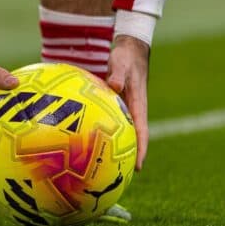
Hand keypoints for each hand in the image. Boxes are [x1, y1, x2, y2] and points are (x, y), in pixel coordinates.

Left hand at [106, 36, 149, 171]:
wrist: (129, 49)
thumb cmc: (126, 57)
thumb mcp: (122, 63)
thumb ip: (118, 75)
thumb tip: (114, 86)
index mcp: (138, 105)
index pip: (142, 132)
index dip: (141, 150)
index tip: (138, 167)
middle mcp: (132, 111)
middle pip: (132, 138)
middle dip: (128, 157)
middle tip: (120, 176)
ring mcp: (123, 109)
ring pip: (120, 133)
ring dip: (114, 148)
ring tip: (100, 167)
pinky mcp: (114, 105)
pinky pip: (109, 123)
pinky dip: (100, 133)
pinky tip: (83, 140)